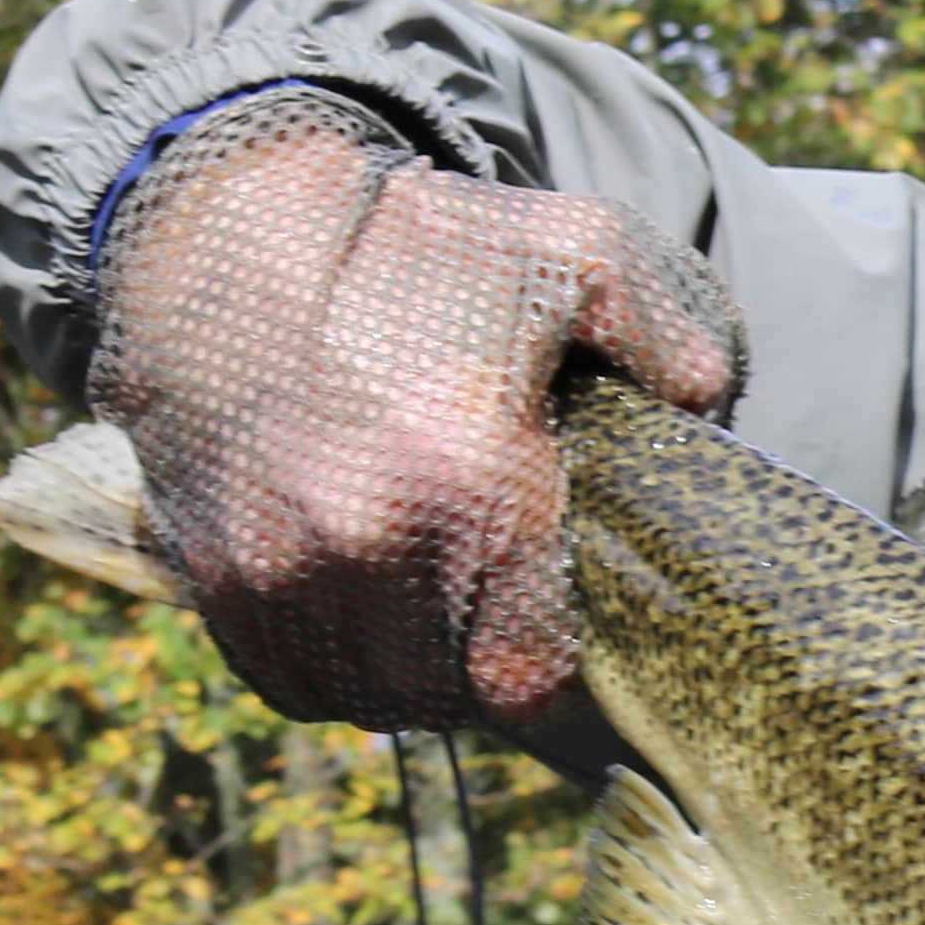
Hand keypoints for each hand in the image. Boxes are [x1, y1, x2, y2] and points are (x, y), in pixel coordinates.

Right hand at [85, 92, 745, 735]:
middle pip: (462, 695)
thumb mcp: (572, 249)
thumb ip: (672, 334)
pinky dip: (339, 662)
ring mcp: (274, 575)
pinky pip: (297, 683)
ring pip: (380, 697)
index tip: (565, 608)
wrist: (222, 226)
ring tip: (438, 594)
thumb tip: (711, 415)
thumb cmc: (416, 246)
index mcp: (466, 480)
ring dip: (420, 669)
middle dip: (495, 658)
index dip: (563, 658)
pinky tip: (366, 598)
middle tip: (506, 593)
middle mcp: (362, 546)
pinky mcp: (213, 582)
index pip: (540, 673)